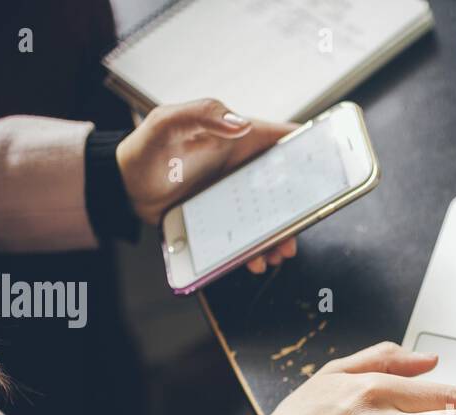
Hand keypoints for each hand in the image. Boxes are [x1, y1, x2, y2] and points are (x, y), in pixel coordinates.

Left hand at [116, 99, 297, 273]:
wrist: (124, 188)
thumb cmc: (146, 150)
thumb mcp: (168, 122)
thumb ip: (203, 114)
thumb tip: (240, 123)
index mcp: (240, 138)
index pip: (285, 139)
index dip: (312, 149)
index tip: (331, 167)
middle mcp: (245, 167)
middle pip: (288, 187)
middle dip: (301, 208)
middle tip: (300, 228)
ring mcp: (238, 195)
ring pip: (273, 217)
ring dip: (281, 236)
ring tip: (277, 253)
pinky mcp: (227, 219)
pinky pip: (251, 236)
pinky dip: (258, 250)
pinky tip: (254, 260)